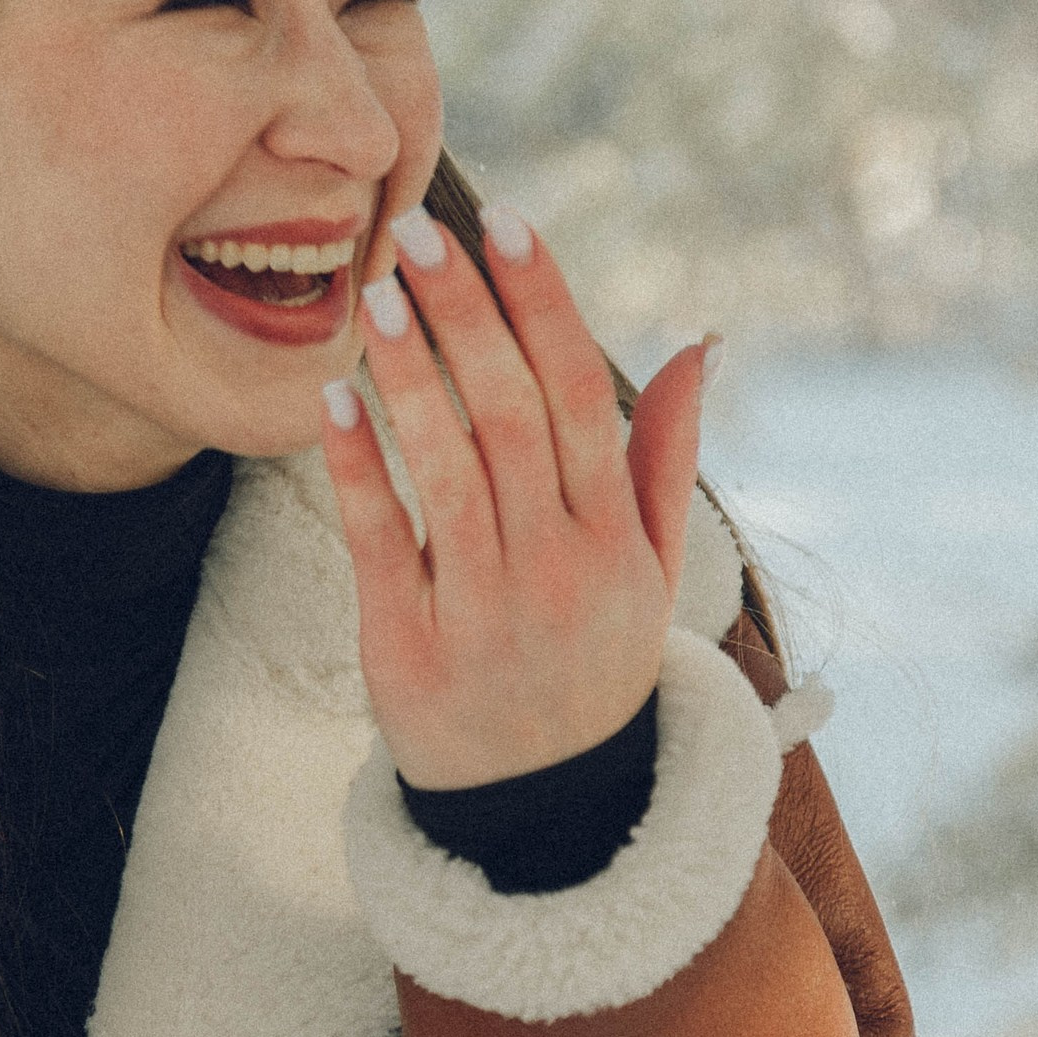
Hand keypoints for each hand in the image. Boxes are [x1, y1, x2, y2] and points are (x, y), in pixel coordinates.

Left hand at [318, 205, 708, 794]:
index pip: (580, 395)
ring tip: (373, 295)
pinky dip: (358, 467)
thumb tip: (705, 340)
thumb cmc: (593, 660)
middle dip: (463, 316)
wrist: (547, 814)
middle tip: (414, 235)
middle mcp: (559, 569)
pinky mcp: (409, 649)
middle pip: (508, 416)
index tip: (504, 222)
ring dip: (407, 375)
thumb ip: (665, 454)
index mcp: (616, 539)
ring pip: (446, 470)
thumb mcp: (650, 568)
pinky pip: (381, 542)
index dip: (541, 303)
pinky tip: (333, 399)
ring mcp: (485, 613)